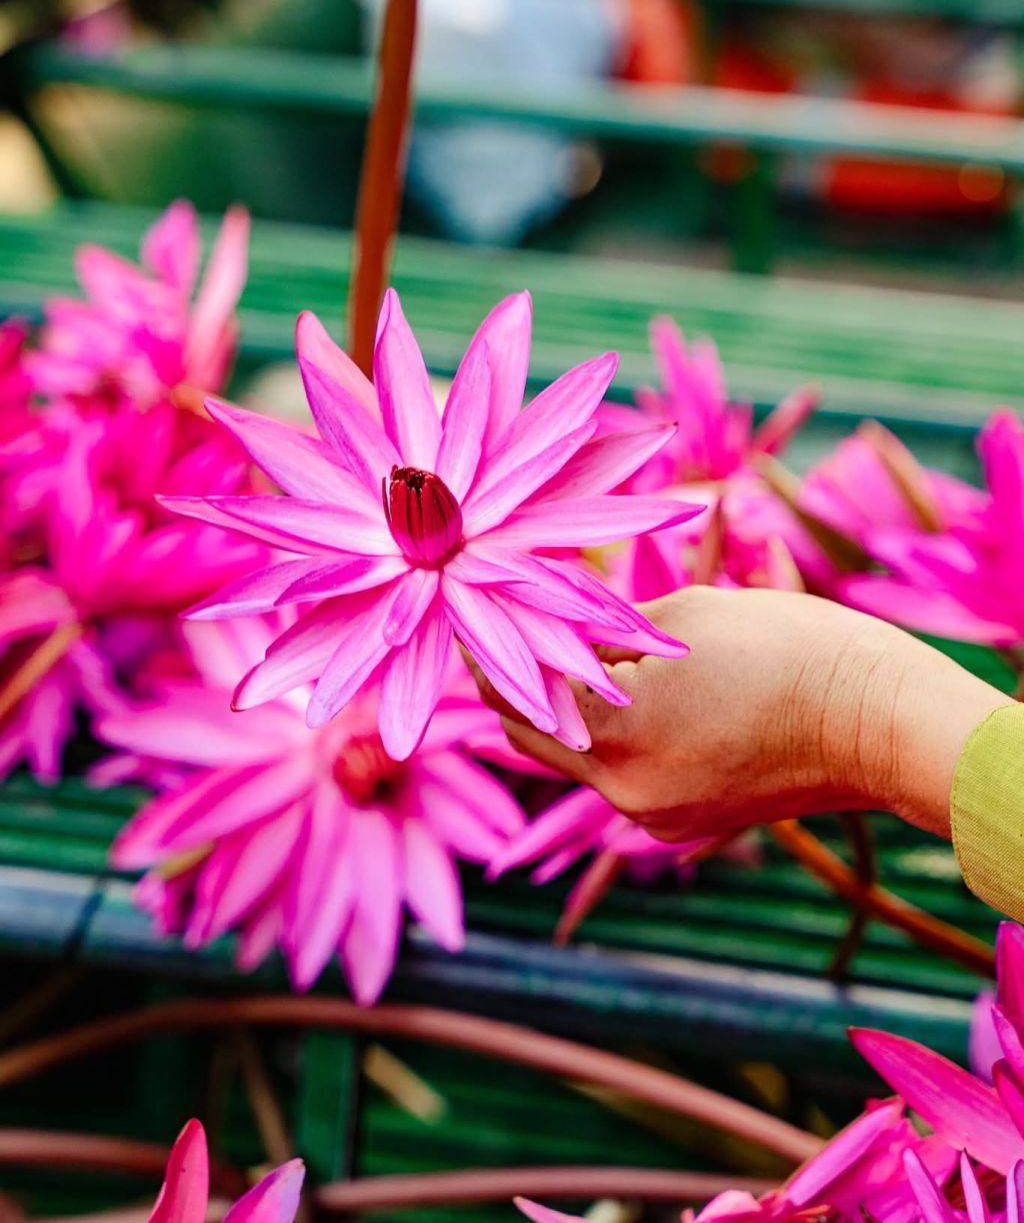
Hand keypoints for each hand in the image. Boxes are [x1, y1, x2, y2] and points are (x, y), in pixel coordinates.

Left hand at [481, 587, 1001, 841]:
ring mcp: (656, 818)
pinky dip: (615, 734)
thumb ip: (605, 633)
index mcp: (616, 736)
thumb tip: (557, 632)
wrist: (880, 721)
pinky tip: (628, 691)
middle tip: (508, 631)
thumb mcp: (683, 618)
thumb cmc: (788, 649)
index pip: (516, 697)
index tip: (473, 616)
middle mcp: (623, 793)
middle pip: (536, 738)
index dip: (490, 653)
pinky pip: (625, 774)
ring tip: (570, 650)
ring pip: (581, 758)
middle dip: (519, 685)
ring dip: (570, 709)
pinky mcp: (685, 824)